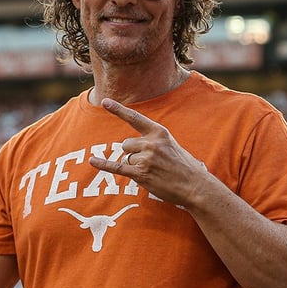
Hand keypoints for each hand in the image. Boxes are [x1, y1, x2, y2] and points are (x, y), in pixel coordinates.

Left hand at [88, 98, 209, 206]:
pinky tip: (92, 161)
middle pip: (125, 144)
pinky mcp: (141, 174)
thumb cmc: (184, 166)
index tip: (105, 101)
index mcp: (159, 132)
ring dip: (134, 166)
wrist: (194, 186)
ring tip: (153, 172)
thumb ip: (153, 140)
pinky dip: (104, 164)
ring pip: (126, 158)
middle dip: (133, 154)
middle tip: (151, 164)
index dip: (118, 110)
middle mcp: (151, 143)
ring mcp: (145, 158)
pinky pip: (117, 167)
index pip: (135, 118)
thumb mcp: (171, 145)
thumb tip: (129, 146)